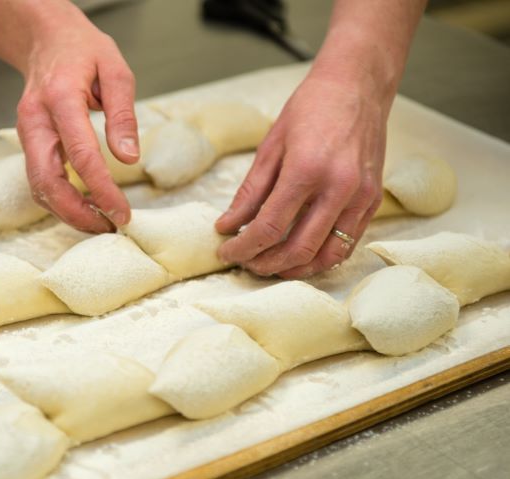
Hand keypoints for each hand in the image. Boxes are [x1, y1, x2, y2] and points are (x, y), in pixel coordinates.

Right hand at [15, 6, 137, 232]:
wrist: (46, 39)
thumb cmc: (83, 51)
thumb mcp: (115, 69)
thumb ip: (122, 114)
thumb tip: (129, 158)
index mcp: (60, 98)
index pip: (81, 155)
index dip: (102, 189)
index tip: (122, 211)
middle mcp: (36, 121)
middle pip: (47, 182)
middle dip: (77, 213)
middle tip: (109, 226)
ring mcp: (27, 134)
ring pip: (38, 188)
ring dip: (68, 212)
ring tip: (101, 222)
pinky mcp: (29, 144)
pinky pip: (40, 181)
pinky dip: (61, 201)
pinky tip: (87, 207)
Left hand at [215, 74, 386, 277]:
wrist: (357, 86)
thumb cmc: (311, 110)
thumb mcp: (270, 147)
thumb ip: (249, 192)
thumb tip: (227, 225)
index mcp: (306, 171)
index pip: (269, 228)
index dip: (243, 248)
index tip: (226, 253)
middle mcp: (338, 188)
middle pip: (298, 249)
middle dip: (267, 264)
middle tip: (246, 264)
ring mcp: (361, 197)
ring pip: (327, 255)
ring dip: (296, 269)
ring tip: (272, 265)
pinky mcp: (374, 201)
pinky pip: (348, 243)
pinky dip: (322, 257)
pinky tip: (301, 255)